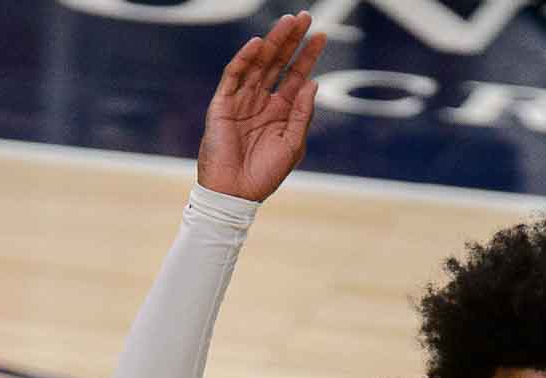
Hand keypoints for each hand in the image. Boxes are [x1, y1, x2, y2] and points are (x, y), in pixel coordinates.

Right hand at [197, 12, 327, 201]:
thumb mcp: (293, 144)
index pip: (296, 76)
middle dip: (291, 40)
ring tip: (287, 22)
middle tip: (305, 17)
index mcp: (281, 112)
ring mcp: (242, 100)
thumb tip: (313, 83)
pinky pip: (234, 76)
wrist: (237, 192)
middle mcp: (262, 101)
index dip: (307, 56)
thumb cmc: (265, 174)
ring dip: (273, 42)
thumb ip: (302, 114)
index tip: (321, 36)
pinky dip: (245, 59)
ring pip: (259, 63)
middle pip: (278, 62)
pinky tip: (258, 45)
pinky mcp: (223, 103)